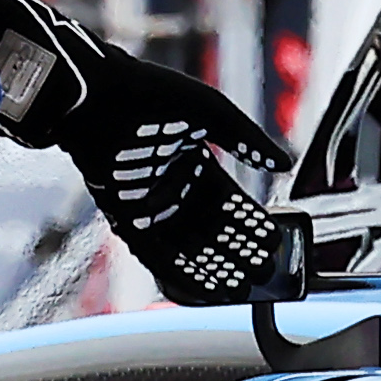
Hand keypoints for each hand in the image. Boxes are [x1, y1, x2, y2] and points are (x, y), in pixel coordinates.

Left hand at [0, 0, 285, 306]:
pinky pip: (156, 254)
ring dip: (213, 269)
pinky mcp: (125, 218)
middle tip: (264, 273)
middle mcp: (174, 189)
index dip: (251, 223)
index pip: (230, 203)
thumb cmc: (152, 93)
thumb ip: (248, 140)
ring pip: (187, 247)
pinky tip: (201, 285)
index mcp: (196, 165)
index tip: (273, 240)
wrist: (96, 96)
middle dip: (238, 253)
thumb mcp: (213, 111)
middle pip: (211, 231)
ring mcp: (150, 206)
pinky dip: (179, 272)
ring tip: (239, 288)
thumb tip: (284, 162)